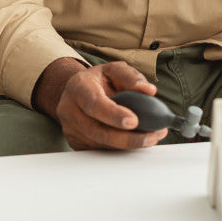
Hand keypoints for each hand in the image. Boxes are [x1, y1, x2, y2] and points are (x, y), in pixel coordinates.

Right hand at [34, 58, 167, 150]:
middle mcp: (69, 109)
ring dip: (128, 145)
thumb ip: (132, 77)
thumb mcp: (114, 70)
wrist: (78, 91)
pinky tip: (135, 141)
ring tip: (151, 137)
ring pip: (101, 144)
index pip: (94, 103)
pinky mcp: (76, 143)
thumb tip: (149, 91)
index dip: (113, 114)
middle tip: (151, 136)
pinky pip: (100, 150)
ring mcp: (71, 129)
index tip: (134, 121)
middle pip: (98, 131)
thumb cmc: (99, 80)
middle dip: (126, 138)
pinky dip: (120, 148)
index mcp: (78, 87)